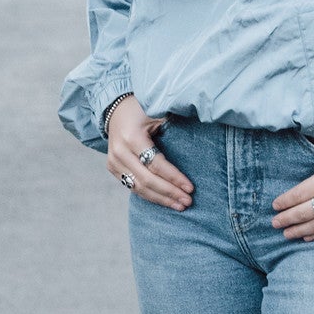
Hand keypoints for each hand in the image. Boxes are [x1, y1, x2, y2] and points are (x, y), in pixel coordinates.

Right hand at [106, 96, 193, 210]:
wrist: (115, 108)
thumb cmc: (141, 109)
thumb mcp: (157, 111)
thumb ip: (173, 124)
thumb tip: (200, 135)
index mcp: (131, 137)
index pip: (156, 164)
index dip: (174, 177)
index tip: (190, 187)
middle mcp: (119, 152)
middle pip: (147, 180)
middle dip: (169, 192)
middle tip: (188, 201)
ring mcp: (113, 162)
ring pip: (138, 188)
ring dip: (160, 199)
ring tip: (179, 205)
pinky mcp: (113, 168)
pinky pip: (132, 186)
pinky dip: (150, 195)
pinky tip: (165, 200)